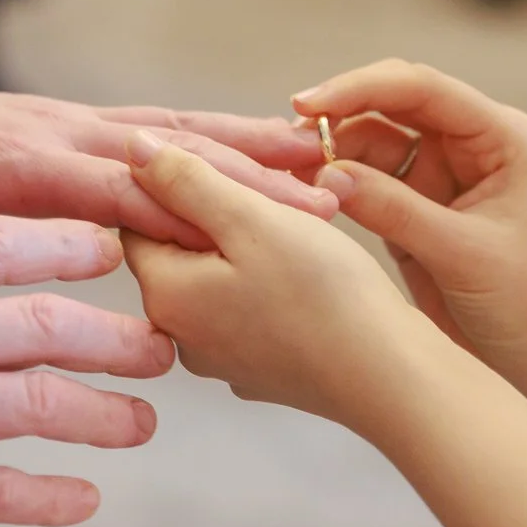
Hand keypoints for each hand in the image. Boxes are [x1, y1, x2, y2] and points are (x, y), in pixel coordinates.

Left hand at [0, 54, 335, 250]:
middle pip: (171, 150)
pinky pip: (154, 130)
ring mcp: (67, 123)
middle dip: (252, 170)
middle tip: (329, 189)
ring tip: (324, 153)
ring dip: (248, 142)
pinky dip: (213, 135)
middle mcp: (54, 131)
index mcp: (14, 161)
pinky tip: (260, 146)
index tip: (262, 224)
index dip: (195, 205)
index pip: (121, 186)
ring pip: (175, 130)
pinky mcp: (68, 128)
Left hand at [118, 133, 423, 426]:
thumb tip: (135, 148)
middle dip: (218, 213)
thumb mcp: (252, 219)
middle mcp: (180, 336)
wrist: (391, 378)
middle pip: (178, 250)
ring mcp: (222, 358)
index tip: (233, 171)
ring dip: (249, 245)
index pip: (137, 220)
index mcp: (165, 296)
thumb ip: (188, 181)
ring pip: (219, 277)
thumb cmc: (325, 296)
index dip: (179, 185)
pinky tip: (311, 272)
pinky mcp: (260, 369)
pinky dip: (270, 282)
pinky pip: (249, 308)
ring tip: (300, 228)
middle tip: (275, 194)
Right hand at [291, 61, 526, 409]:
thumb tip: (325, 173)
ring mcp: (438, 178)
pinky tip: (302, 195)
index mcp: (497, 137)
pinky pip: (365, 185)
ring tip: (285, 175)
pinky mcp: (414, 213)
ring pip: (370, 145)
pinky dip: (334, 187)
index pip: (420, 89)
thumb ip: (395, 209)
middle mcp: (467, 146)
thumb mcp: (463, 253)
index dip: (359, 88)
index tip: (308, 105)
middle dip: (338, 117)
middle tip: (284, 142)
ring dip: (330, 153)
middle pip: (388, 106)